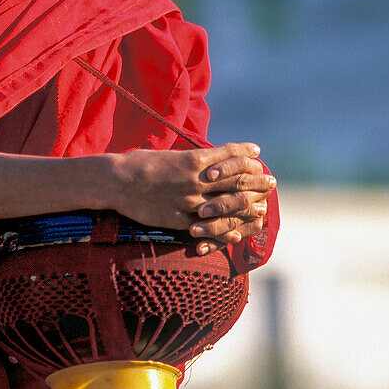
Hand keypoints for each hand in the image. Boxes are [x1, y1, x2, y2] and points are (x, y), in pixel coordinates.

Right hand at [110, 142, 274, 252]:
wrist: (116, 181)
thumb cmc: (140, 163)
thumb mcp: (170, 155)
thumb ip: (192, 158)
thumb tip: (211, 157)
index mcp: (194, 159)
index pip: (231, 158)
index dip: (248, 157)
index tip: (259, 155)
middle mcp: (196, 180)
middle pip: (237, 182)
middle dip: (258, 182)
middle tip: (272, 182)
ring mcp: (189, 201)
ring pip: (227, 207)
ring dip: (248, 207)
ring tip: (262, 207)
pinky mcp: (178, 219)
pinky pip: (208, 228)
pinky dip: (226, 230)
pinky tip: (238, 232)